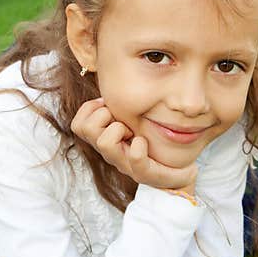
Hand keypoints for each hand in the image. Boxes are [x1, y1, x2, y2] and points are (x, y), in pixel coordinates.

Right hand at [71, 97, 197, 191]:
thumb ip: (120, 104)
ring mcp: (124, 164)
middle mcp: (110, 153)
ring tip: (134, 133)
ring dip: (120, 129)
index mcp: (106, 140)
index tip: (110, 107)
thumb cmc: (155, 143)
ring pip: (103, 142)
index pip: (79, 124)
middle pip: (85, 129)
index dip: (91, 109)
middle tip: (123, 121)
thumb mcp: (134, 119)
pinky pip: (134, 155)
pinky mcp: (143, 173)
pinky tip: (144, 143)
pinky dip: (139, 146)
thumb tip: (110, 83)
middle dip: (104, 116)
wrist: (178, 171)